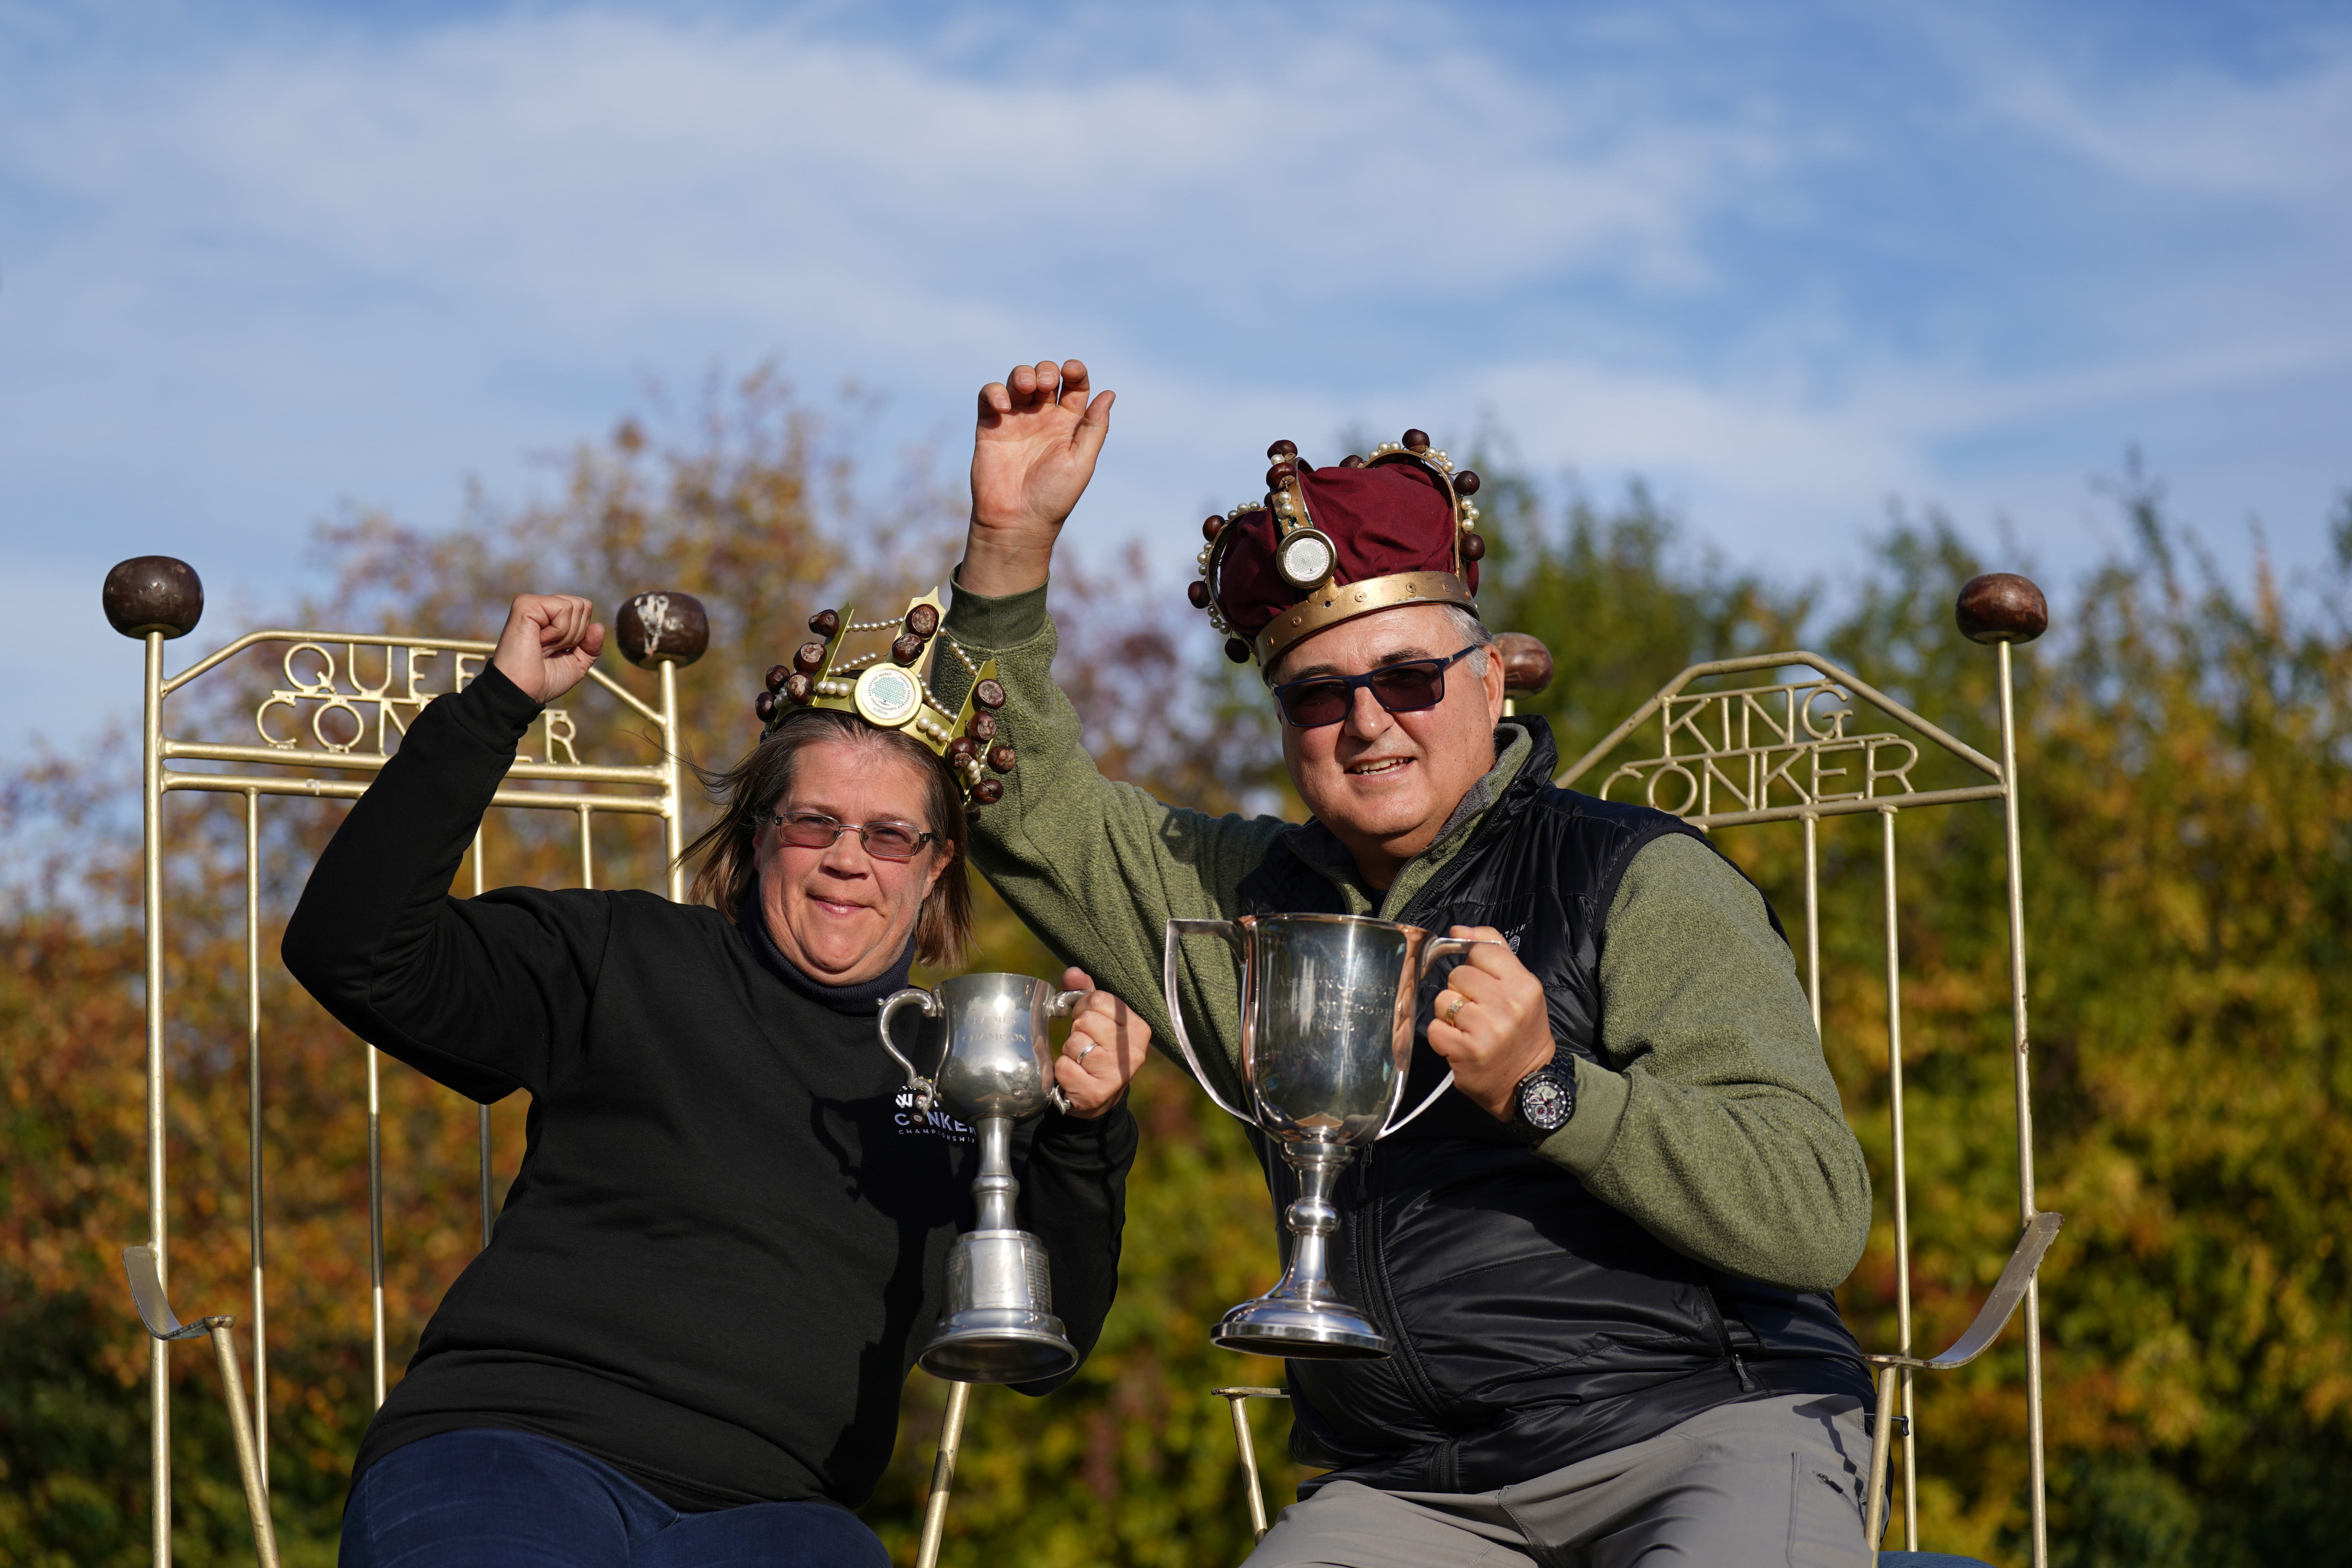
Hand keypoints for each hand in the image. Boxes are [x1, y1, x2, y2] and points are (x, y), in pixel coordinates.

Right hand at [490, 594, 604, 704]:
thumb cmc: (544, 680)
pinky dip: (558, 631)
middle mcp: (541, 607)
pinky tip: (538, 640)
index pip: (585, 610)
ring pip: (576, 606)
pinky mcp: (526, 603)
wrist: (523, 691)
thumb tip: (599, 626)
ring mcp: (532, 603)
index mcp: (551, 618)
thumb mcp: (577, 664)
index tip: (558, 651)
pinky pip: (563, 608)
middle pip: (584, 605)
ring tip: (542, 646)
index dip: (581, 635)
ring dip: (565, 635)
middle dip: (575, 635)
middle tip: (550, 650)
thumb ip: (591, 646)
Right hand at [960, 359, 1113, 596]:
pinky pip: (990, 395)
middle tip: (1045, 386)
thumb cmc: (1053, 497)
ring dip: (1022, 374)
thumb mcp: (1081, 462)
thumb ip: (1094, 427)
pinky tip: (1003, 406)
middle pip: (1046, 376)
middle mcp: (1042, 418)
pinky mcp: (990, 425)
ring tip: (1026, 389)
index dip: (1075, 371)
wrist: (1016, 521)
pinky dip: (995, 391)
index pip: (1074, 385)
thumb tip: (1109, 393)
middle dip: (1046, 371)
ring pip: (1018, 380)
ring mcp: (1015, 420)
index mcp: (1068, 424)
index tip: (1072, 370)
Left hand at [1052, 966, 1147, 1118]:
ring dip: (1070, 1051)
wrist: (1097, 1097)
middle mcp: (1133, 1052)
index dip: (1084, 1007)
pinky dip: (1062, 1070)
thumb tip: (1073, 972)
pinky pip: (1064, 1067)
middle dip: (1077, 1030)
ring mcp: (1116, 1074)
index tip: (1087, 1020)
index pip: (1098, 999)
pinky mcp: (1096, 1092)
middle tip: (1085, 1043)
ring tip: (1081, 1060)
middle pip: (1086, 1020)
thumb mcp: (1097, 1019)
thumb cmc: (1097, 1049)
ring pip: (1075, 1043)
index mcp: (1139, 1029)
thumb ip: (1085, 993)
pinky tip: (1075, 1075)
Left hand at [1426, 926, 1555, 1121]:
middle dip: (1461, 991)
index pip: (1481, 951)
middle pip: (1458, 974)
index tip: (1481, 983)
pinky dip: (1442, 1037)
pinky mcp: (1466, 1051)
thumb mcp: (1521, 989)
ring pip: (1442, 1000)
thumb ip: (1494, 953)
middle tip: (1478, 1012)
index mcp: (1524, 985)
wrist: (1529, 1083)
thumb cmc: (1522, 1032)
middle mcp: (1508, 1004)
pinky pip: (1434, 1028)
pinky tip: (1460, 1045)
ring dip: (1449, 1014)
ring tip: (1469, 1029)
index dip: (1475, 966)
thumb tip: (1457, 930)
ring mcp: (1487, 1029)